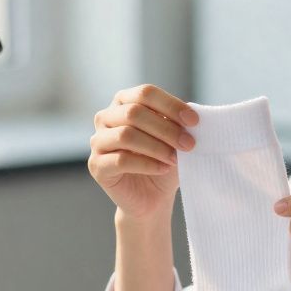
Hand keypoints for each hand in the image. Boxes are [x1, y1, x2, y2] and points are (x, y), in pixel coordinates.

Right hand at [88, 84, 198, 219]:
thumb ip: (178, 122)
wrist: (152, 197)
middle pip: (134, 113)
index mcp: (124, 102)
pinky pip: (121, 160)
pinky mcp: (96, 165)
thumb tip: (191, 110)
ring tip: (175, 158)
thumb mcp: (174, 138)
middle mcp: (106, 117)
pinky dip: (147, 164)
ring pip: (125, 135)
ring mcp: (98, 141)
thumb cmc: (164, 161)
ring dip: (156, 147)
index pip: (145, 93)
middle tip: (189, 144)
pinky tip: (163, 168)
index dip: (171, 105)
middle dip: (166, 129)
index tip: (194, 121)